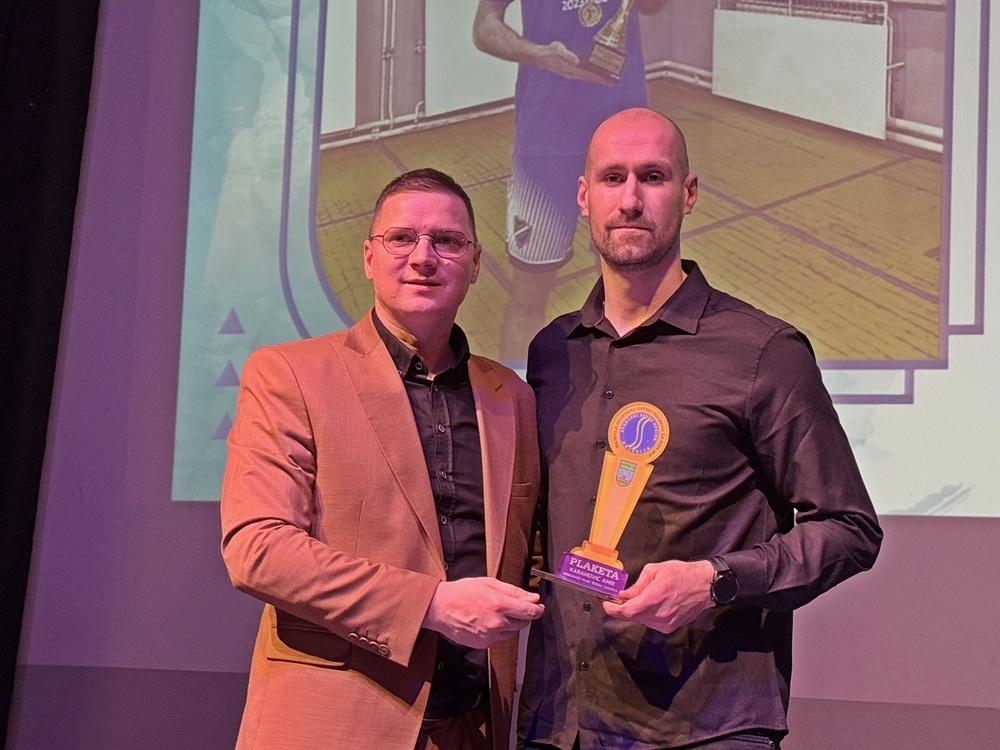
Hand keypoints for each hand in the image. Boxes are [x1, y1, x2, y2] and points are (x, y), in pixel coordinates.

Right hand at [423, 578, 543, 648]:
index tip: (539, 607)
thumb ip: (513, 591)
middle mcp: (497, 623)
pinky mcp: (483, 644)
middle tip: (511, 606)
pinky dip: (498, 631)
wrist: (440, 608)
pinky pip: (499, 639)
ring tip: (494, 612)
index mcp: (499, 604)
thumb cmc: (462, 592)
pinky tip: (486, 621)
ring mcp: (490, 636)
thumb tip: (533, 598)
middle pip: (523, 623)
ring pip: (512, 632)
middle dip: (522, 615)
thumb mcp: (489, 583)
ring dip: (509, 624)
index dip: (538, 609)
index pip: (529, 612)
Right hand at [532, 42, 609, 83]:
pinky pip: (582, 75)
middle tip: (612, 82)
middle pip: (589, 78)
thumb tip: (576, 60)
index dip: (599, 78)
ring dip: (595, 79)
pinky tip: (593, 74)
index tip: (608, 80)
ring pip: (586, 78)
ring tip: (605, 79)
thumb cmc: (548, 52)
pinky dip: (589, 76)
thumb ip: (567, 54)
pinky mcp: (569, 71)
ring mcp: (570, 73)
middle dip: (600, 80)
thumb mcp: (557, 49)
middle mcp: (572, 73)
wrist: (539, 57)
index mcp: (571, 69)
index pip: (588, 75)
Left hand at [602, 560, 714, 633]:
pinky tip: (645, 603)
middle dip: (618, 608)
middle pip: (630, 617)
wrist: (705, 586)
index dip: (611, 608)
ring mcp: (665, 624)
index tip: (603, 601)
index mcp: (654, 598)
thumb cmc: (681, 574)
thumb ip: (637, 586)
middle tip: (611, 599)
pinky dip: (643, 614)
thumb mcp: (655, 571)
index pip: (626, 611)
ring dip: (631, 611)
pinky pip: (650, 622)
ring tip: (629, 599)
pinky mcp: (669, 627)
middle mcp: (658, 615)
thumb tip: (622, 595)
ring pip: (640, 620)